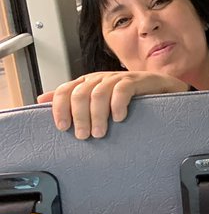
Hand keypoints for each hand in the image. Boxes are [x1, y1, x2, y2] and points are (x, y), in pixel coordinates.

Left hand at [37, 71, 189, 139]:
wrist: (162, 89)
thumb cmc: (130, 97)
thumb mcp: (98, 98)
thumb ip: (72, 98)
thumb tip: (42, 100)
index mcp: (88, 82)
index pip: (66, 90)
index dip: (60, 108)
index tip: (63, 127)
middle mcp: (101, 78)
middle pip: (80, 94)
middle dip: (80, 117)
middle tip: (84, 136)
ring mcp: (119, 78)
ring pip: (98, 94)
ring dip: (97, 116)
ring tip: (100, 132)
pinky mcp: (137, 81)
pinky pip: (122, 90)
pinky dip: (117, 106)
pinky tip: (119, 118)